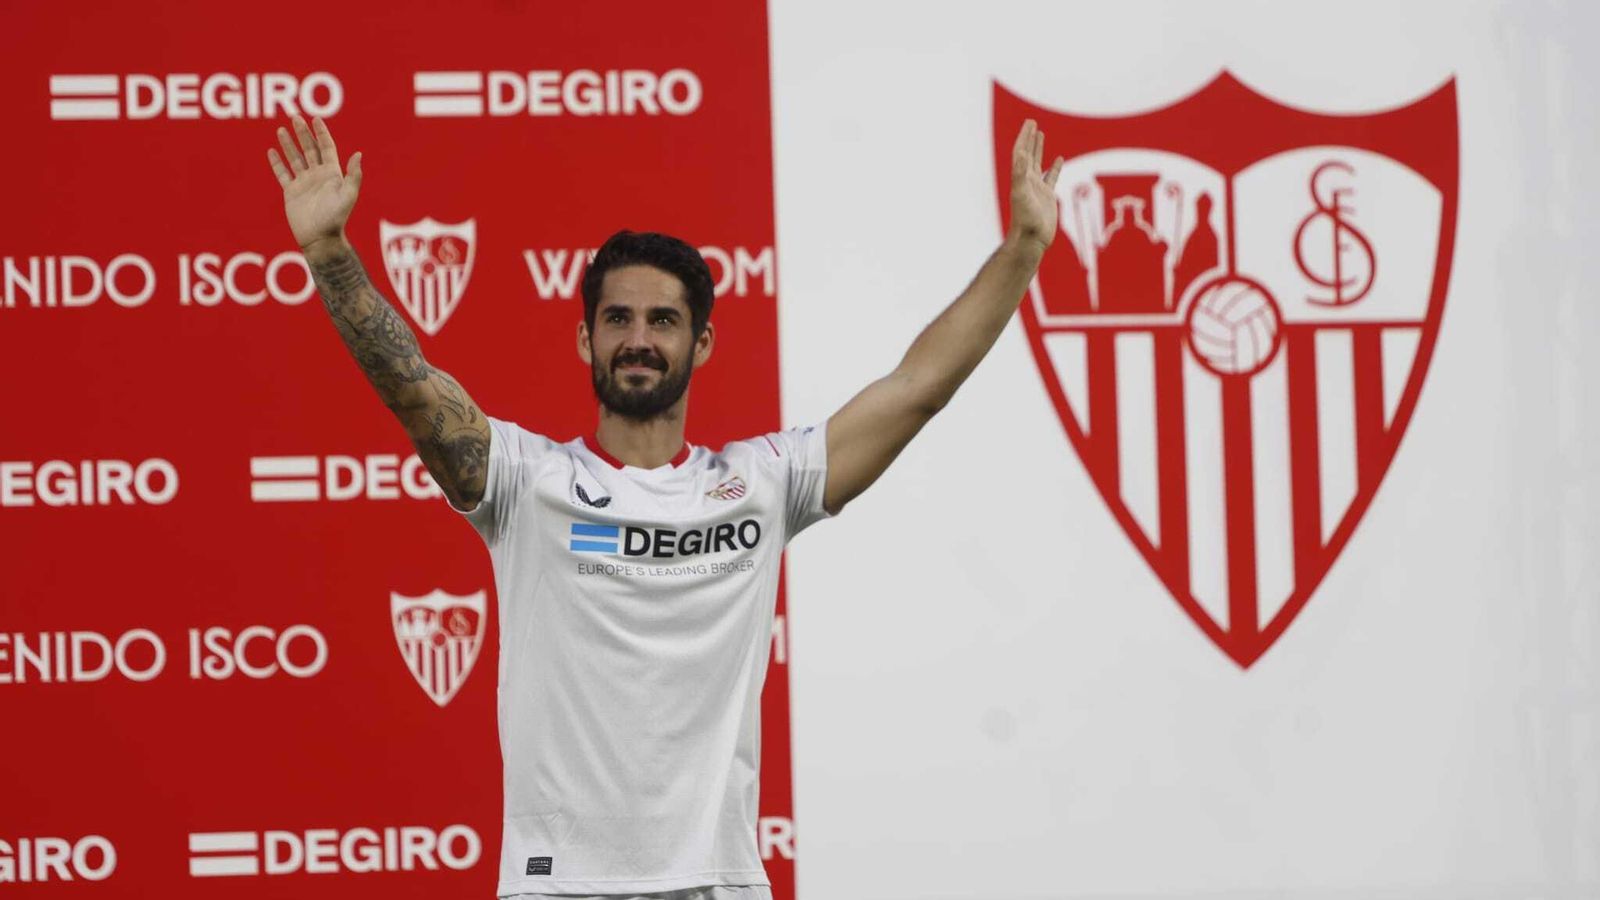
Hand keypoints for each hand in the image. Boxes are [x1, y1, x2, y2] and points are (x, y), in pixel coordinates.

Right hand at [266, 115, 362, 252]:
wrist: (320, 239)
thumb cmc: (336, 218)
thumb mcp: (348, 195)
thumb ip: (354, 175)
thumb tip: (359, 154)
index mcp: (332, 174)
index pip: (327, 148)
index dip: (321, 133)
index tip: (316, 118)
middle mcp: (318, 176)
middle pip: (310, 149)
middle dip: (303, 133)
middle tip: (295, 117)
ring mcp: (304, 183)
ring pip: (295, 158)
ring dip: (289, 144)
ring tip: (281, 129)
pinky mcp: (291, 192)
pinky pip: (283, 174)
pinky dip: (277, 163)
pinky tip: (271, 151)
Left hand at [1007, 119, 1063, 252]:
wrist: (1031, 240)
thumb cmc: (1025, 219)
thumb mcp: (1021, 194)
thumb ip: (1020, 174)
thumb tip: (1020, 154)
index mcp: (1020, 178)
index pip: (1020, 152)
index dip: (1024, 137)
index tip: (1029, 123)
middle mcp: (1027, 181)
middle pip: (1027, 154)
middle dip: (1029, 138)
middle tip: (1031, 122)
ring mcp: (1037, 188)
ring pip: (1037, 163)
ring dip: (1038, 149)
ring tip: (1040, 134)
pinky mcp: (1047, 197)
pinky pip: (1051, 178)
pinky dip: (1054, 167)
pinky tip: (1058, 159)